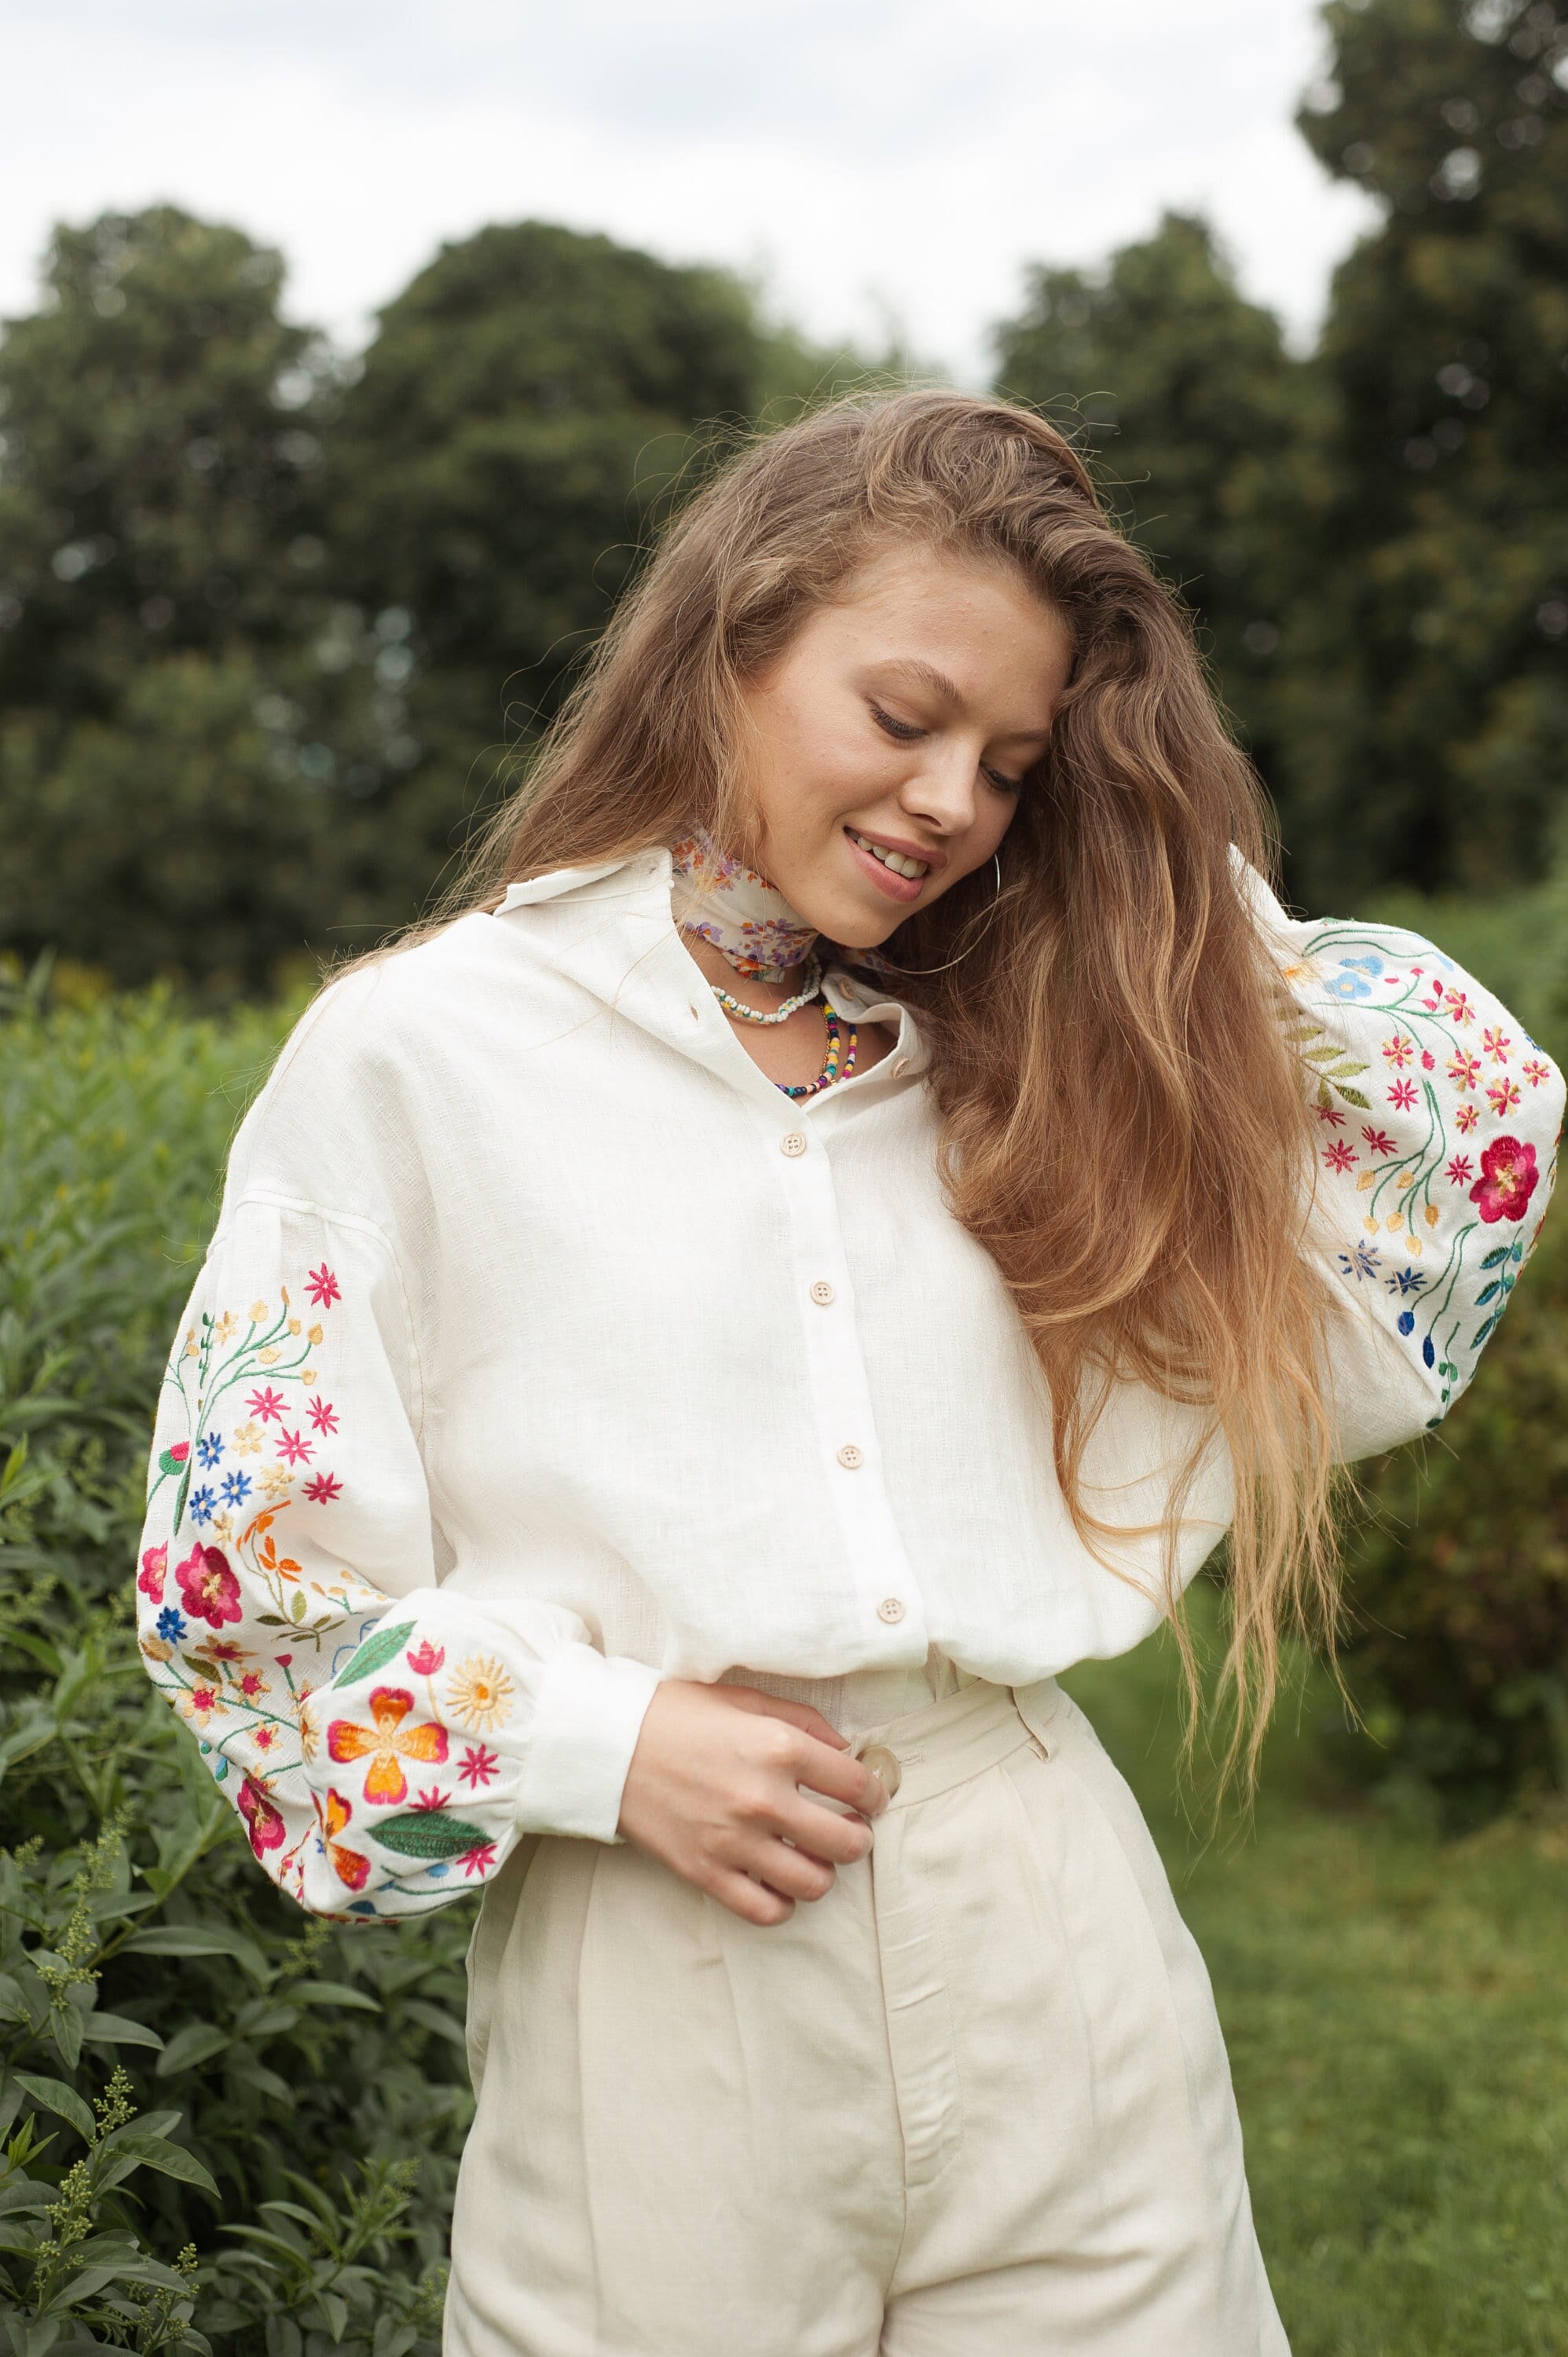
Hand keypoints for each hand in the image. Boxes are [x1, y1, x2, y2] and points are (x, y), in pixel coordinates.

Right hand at [616, 1680, 888, 1926]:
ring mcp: (734, 1840)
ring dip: (824, 1874)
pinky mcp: (705, 1871)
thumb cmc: (675, 1714)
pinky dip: (783, 1905)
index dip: (876, 1796)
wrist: (607, 1744)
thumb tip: (844, 1749)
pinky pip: (765, 1910)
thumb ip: (801, 1720)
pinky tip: (779, 1885)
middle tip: (851, 1833)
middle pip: (846, 1843)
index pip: (856, 1784)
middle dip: (859, 1840)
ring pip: (813, 1884)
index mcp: (777, 1747)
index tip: (872, 1800)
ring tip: (815, 1859)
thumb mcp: (743, 1697)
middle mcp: (762, 1797)